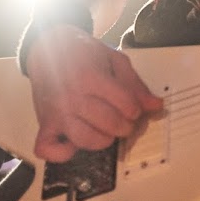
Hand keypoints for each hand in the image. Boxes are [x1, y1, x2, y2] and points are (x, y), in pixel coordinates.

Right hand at [26, 25, 162, 162]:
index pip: (125, 105)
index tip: (133, 109)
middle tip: (125, 122)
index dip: (136, 110)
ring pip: (84, 139)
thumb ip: (135, 84)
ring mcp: (56, 113)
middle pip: (108, 124)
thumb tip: (156, 106)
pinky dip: (62, 153)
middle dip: (125, 127)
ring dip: (102, 140)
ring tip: (106, 132)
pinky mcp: (43, 124)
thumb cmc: (82, 52)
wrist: (47, 46)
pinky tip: (74, 143)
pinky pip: (48, 150)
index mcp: (91, 77)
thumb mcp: (113, 59)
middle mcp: (72, 97)